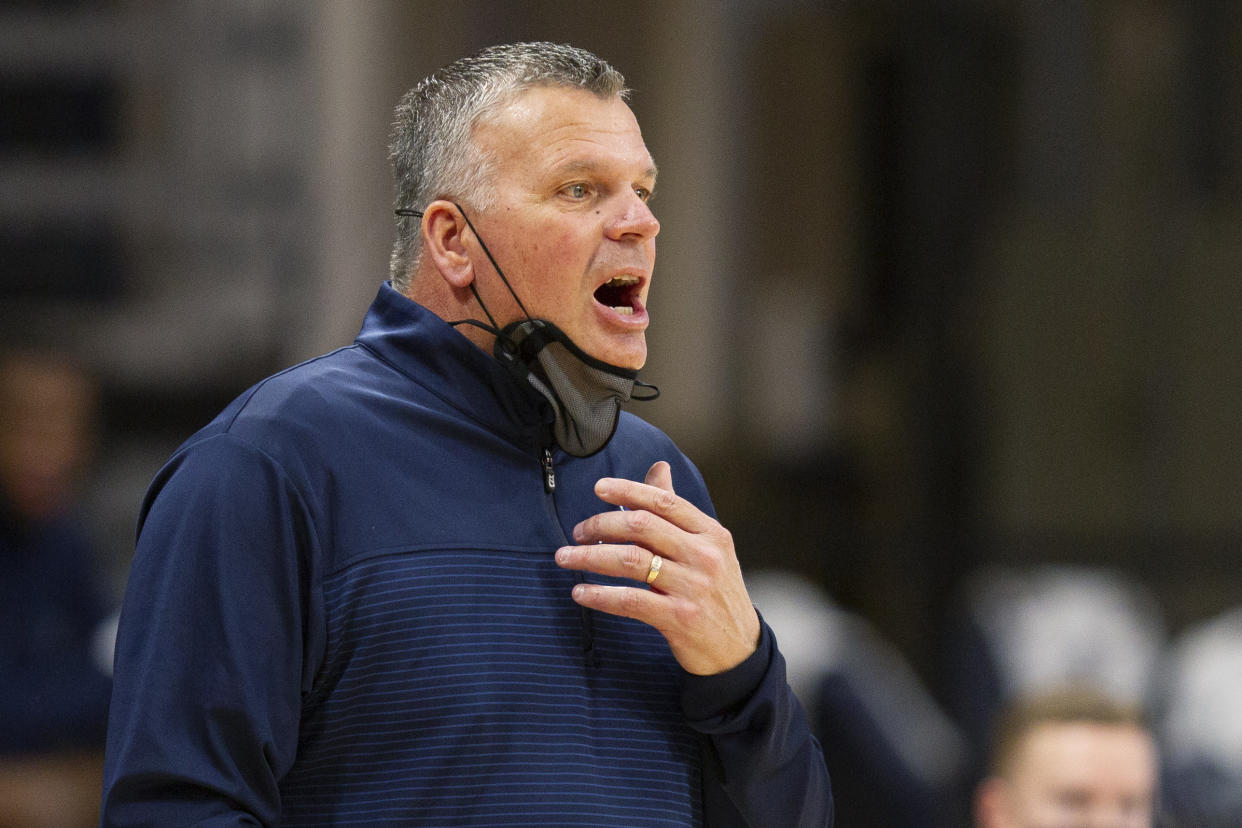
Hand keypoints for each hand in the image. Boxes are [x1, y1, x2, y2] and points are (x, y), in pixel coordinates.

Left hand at [554, 461, 760, 674]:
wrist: (739, 650)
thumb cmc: (716, 592)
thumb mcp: (708, 548)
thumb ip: (677, 512)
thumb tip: (659, 467)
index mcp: (711, 533)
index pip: (665, 502)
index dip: (629, 491)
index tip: (599, 488)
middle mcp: (704, 556)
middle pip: (643, 527)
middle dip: (601, 525)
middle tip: (577, 531)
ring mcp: (693, 587)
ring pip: (631, 561)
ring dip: (590, 557)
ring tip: (564, 557)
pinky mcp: (679, 618)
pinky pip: (630, 600)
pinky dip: (600, 595)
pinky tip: (581, 592)